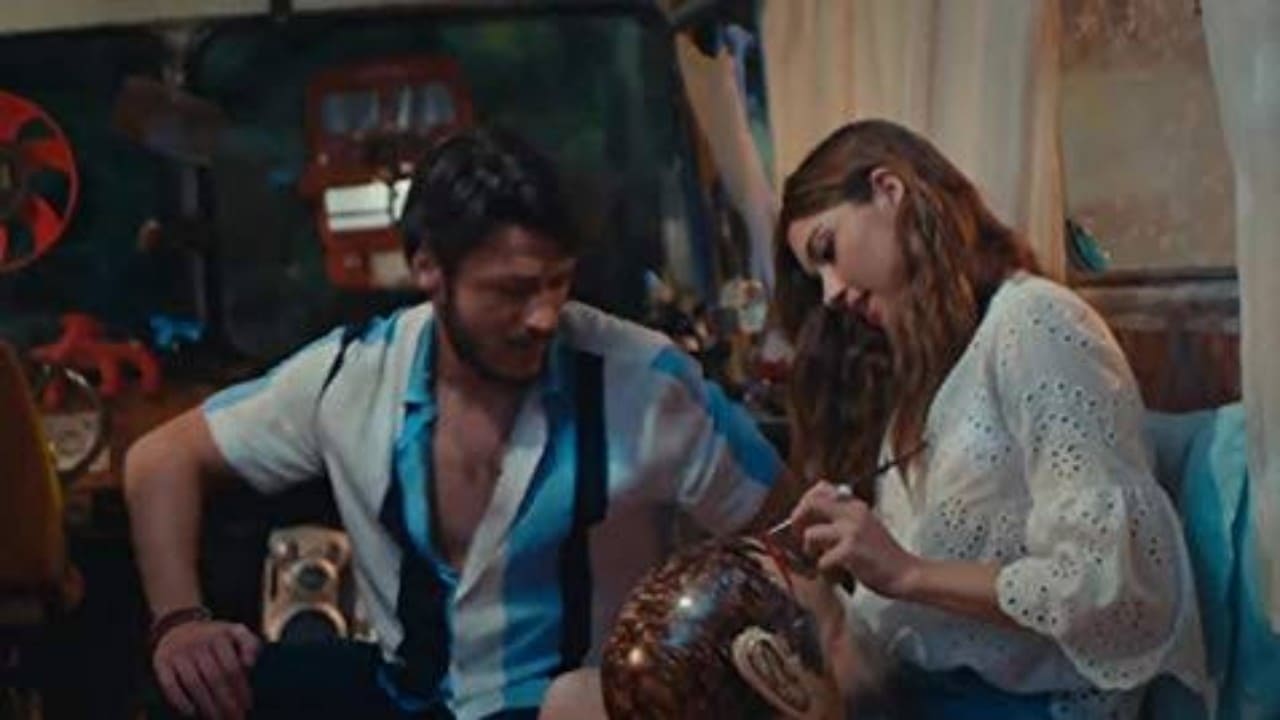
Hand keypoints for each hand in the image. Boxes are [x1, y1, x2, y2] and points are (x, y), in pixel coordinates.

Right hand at [153, 620, 260, 718]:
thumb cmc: (214, 636)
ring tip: (217, 719)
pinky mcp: (161, 662)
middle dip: (227, 702)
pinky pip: (169, 684)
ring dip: (207, 705)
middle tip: (236, 718)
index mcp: (220, 636)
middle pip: (214, 677)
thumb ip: (250, 644)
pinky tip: (191, 713)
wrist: (178, 626)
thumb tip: (250, 664)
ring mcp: (178, 652)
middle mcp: (198, 643)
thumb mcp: (235, 631)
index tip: (248, 706)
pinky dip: (180, 700)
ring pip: (194, 683)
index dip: (241, 688)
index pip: (232, 667)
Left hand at [789, 481, 921, 597]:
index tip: (803, 518)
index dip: (805, 502)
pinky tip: (835, 575)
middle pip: (811, 503)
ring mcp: (852, 531)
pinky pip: (822, 560)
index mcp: (855, 505)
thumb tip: (810, 516)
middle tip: (799, 536)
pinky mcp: (851, 551)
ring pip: (811, 534)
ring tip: (821, 560)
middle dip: (797, 520)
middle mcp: (853, 512)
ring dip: (809, 550)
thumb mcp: (864, 525)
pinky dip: (824, 570)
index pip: (820, 488)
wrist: (906, 573)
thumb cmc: (883, 555)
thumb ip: (842, 518)